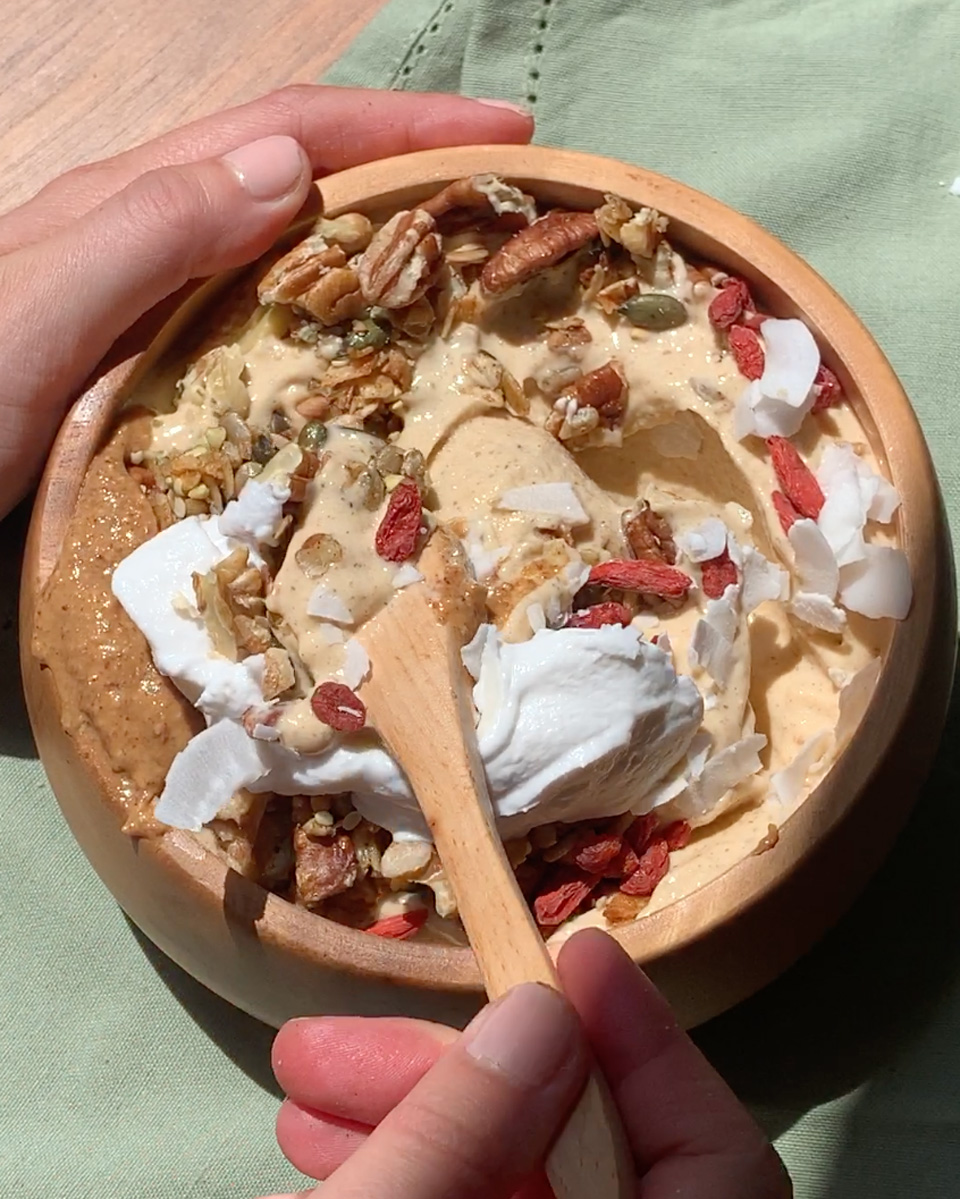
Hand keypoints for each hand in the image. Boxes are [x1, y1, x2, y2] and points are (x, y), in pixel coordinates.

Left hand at [0, 85, 531, 520]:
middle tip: (509, 212)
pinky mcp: (151, 381)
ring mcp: (149, 317)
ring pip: (285, 261)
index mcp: (128, 212)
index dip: (398, 123)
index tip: (508, 134)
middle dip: (408, 174)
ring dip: (378, 254)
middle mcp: (145, 250)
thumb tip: (293, 168)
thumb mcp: (39, 312)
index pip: (284, 137)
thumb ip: (152, 235)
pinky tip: (360, 368)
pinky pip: (261, 335)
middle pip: (297, 184)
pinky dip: (326, 331)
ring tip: (466, 285)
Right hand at [269, 928, 790, 1198]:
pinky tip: (328, 1152)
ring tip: (301, 1086)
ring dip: (409, 1118)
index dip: (647, 1043)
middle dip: (455, 1075)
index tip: (571, 949)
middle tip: (332, 1042)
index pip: (718, 1160)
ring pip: (512, 1177)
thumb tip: (539, 1010)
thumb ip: (468, 1137)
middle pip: (585, 1150)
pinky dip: (409, 1169)